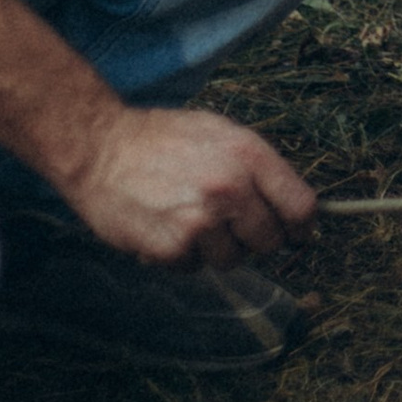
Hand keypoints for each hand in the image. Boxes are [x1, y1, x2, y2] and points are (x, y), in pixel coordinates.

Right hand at [52, 105, 319, 268]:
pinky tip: (164, 226)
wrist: (99, 146)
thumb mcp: (220, 133)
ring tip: (188, 218)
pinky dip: (182, 255)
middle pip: (269, 241)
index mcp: (249, 154)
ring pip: (232, 260)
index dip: (301, 226)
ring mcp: (201, 220)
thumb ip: (258, 168)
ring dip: (214, 248)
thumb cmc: (161, 138)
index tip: (295, 234)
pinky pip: (194, 268)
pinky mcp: (172, 247)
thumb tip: (295, 208)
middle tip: (228, 224)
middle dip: (253, 238)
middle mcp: (230, 188)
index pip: (301, 207)